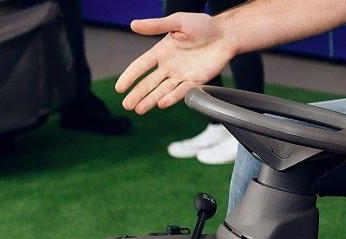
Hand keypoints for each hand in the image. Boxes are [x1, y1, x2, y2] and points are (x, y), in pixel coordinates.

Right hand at [115, 13, 239, 113]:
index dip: (130, 76)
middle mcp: (169, 66)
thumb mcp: (177, 21)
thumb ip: (156, 25)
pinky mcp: (195, 81)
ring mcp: (181, 75)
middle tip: (126, 105)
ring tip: (139, 109)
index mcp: (161, 51)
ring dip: (150, 100)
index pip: (141, 66)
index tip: (119, 88)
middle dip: (137, 94)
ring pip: (162, 90)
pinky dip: (171, 97)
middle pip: (149, 83)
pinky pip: (181, 91)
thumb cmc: (202, 25)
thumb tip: (133, 24)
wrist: (225, 34)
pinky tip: (161, 103)